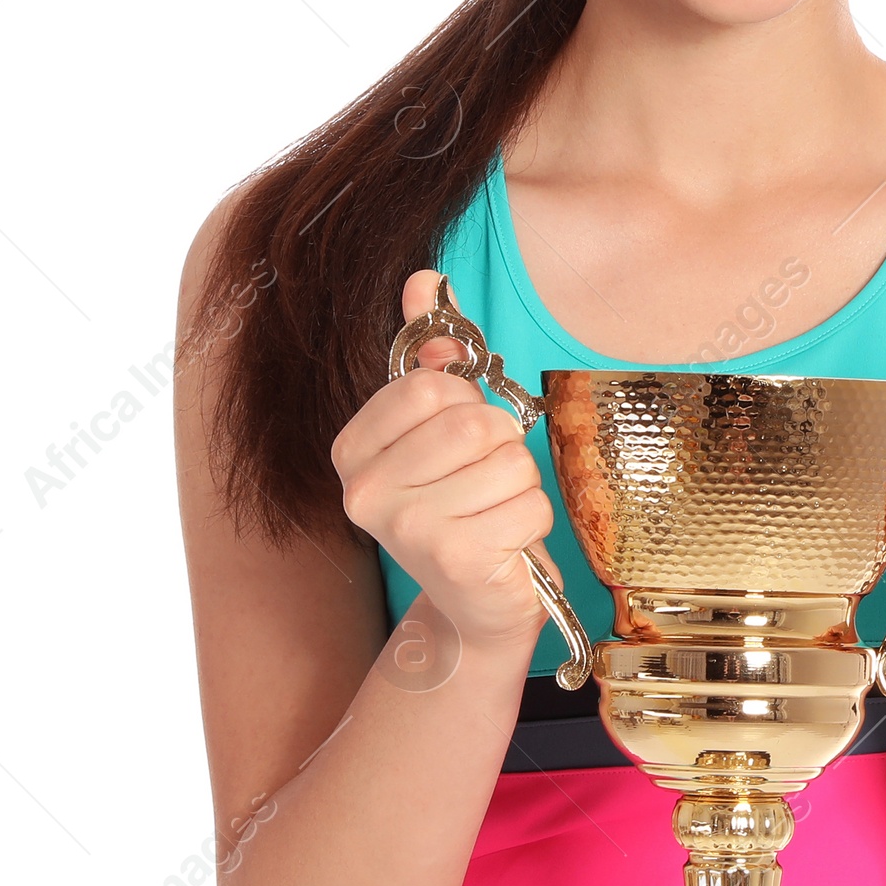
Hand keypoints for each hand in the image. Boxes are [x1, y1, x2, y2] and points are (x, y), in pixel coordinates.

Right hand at [331, 269, 558, 646]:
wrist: (474, 607)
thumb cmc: (461, 509)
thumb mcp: (438, 431)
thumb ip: (429, 357)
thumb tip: (425, 278)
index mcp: (352, 451)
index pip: (430, 386)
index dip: (464, 406)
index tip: (457, 441)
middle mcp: (364, 492)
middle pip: (474, 422)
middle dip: (501, 446)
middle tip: (484, 482)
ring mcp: (406, 528)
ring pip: (509, 463)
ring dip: (520, 487)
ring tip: (494, 515)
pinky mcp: (455, 557)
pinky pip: (530, 505)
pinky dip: (532, 523)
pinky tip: (505, 545)